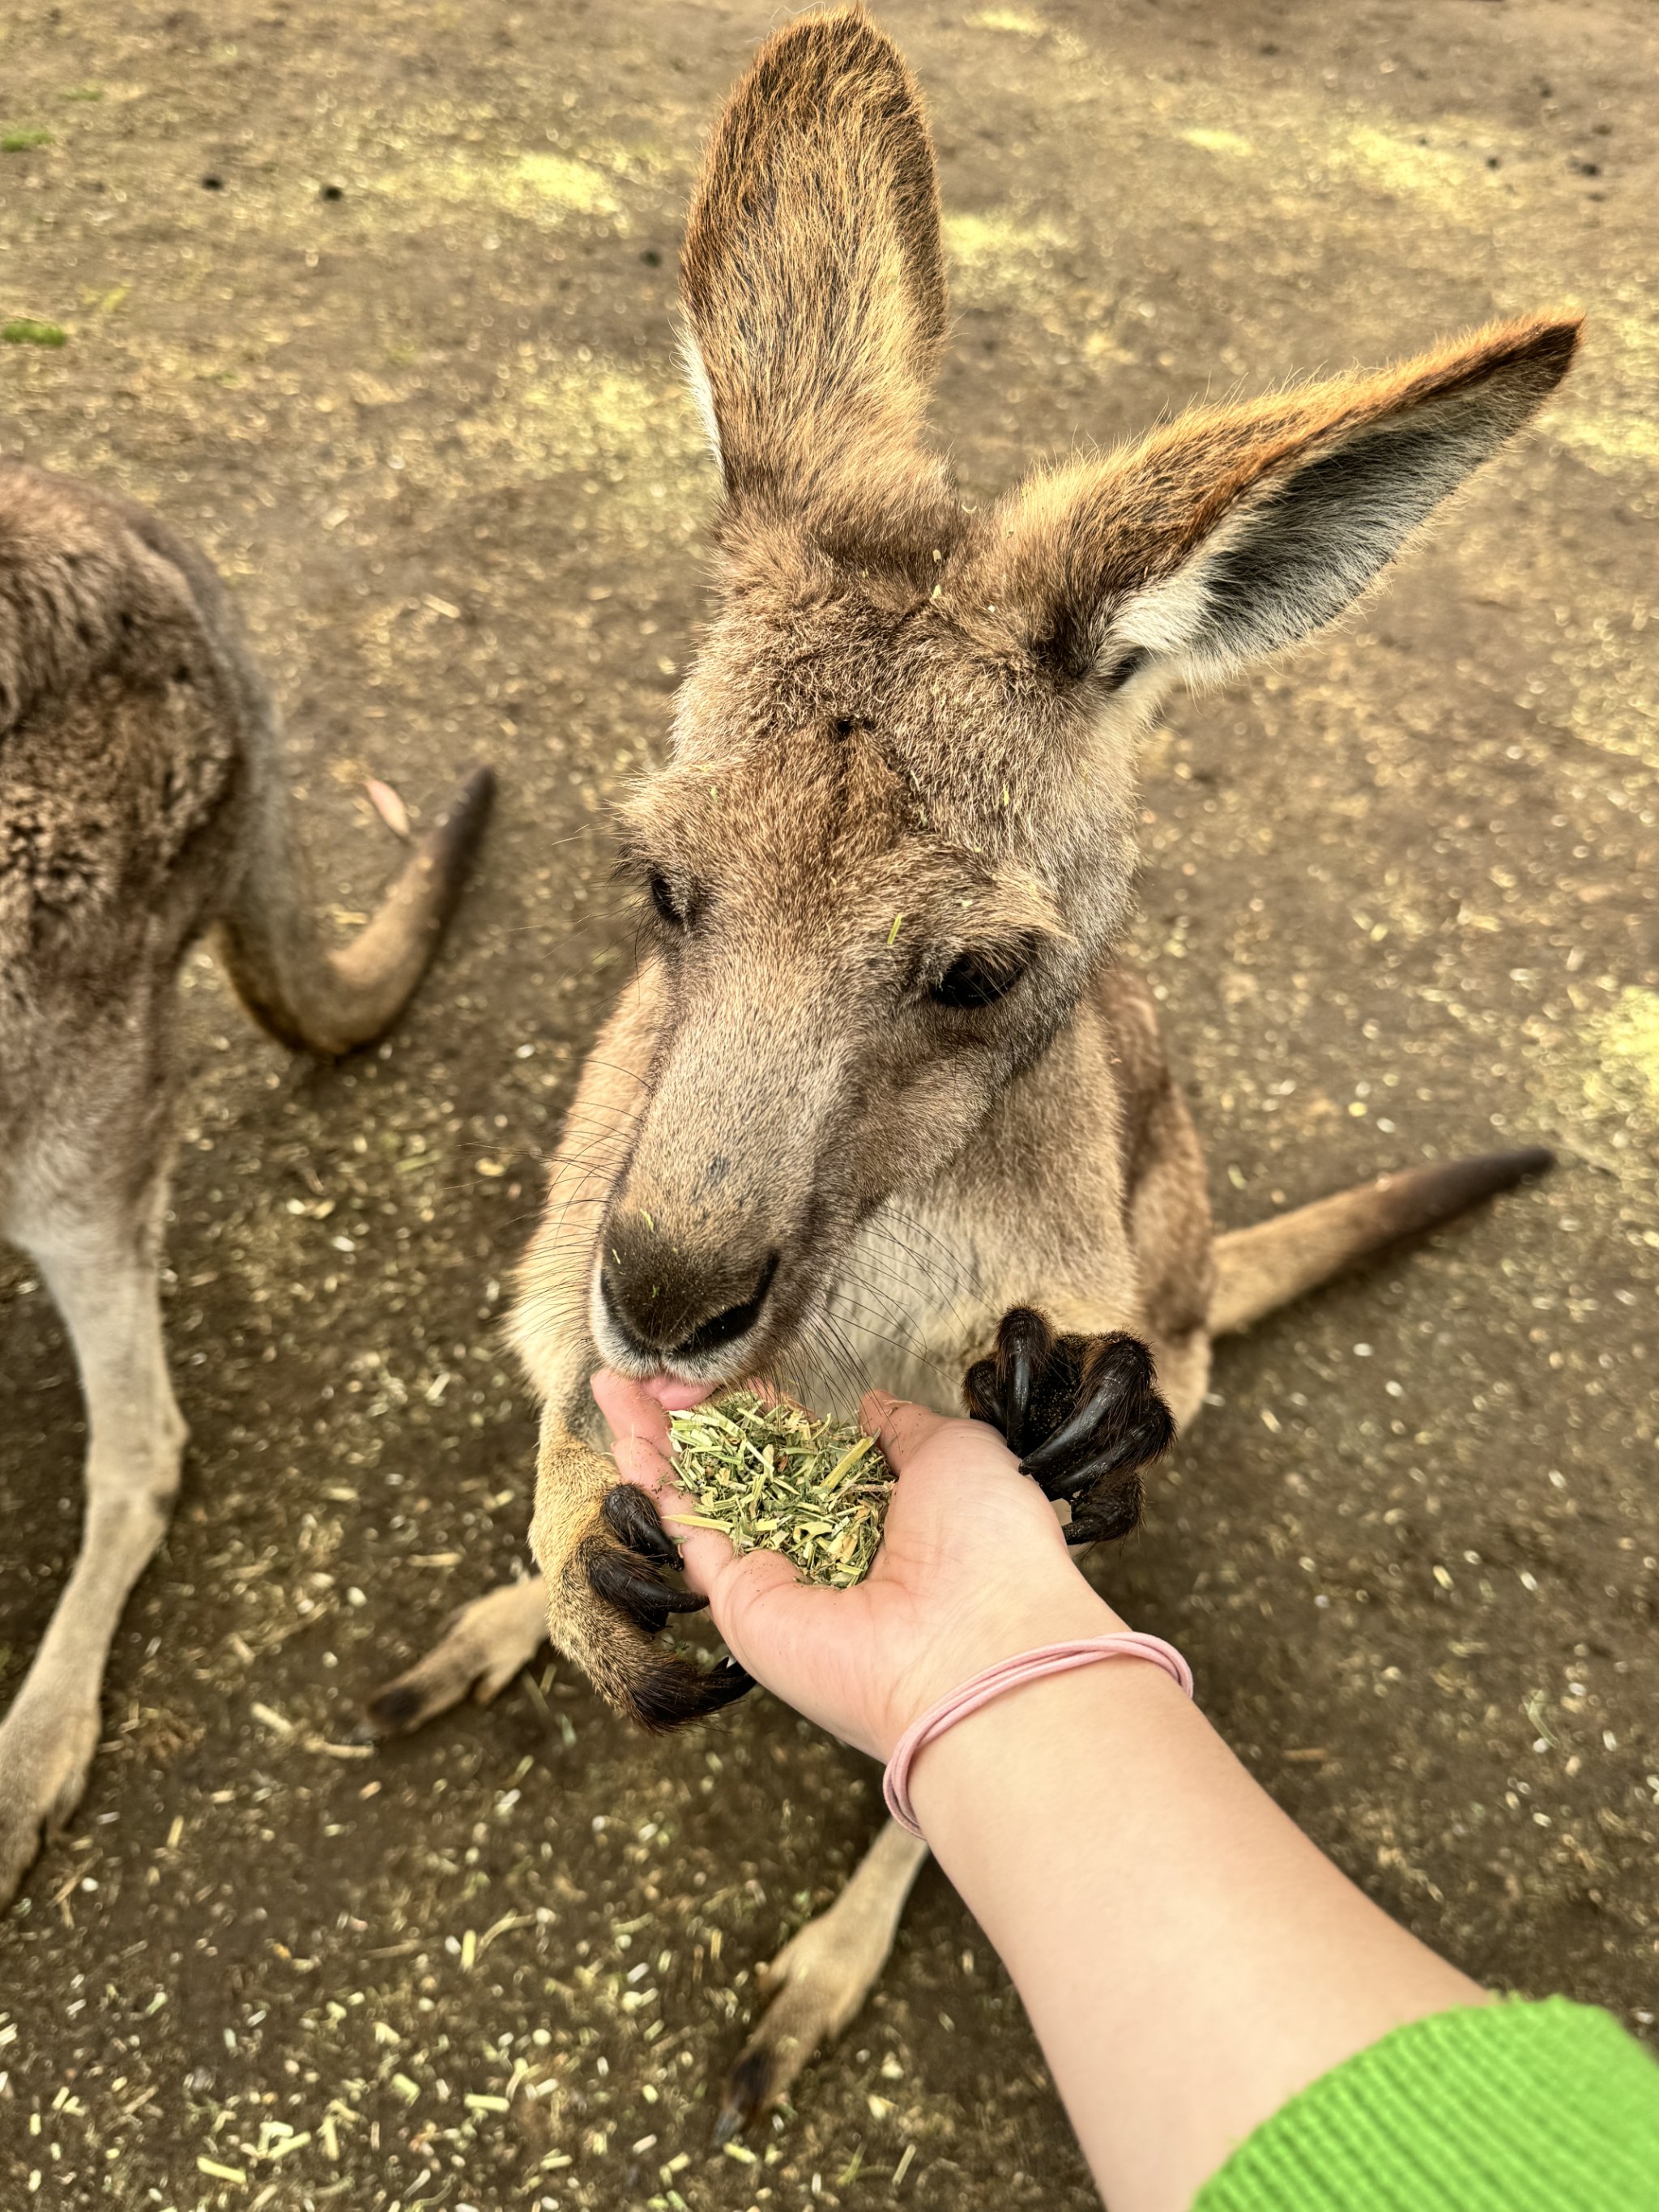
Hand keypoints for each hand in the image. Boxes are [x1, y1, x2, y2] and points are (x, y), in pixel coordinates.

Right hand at [590, 1371, 1125, 1761]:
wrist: (979, 1644)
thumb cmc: (989, 1547)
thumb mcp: (959, 1455)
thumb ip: (907, 1428)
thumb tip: (873, 1408)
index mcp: (874, 1515)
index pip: (799, 1455)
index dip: (757, 1412)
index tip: (724, 1374)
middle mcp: (820, 1549)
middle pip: (737, 1473)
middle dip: (688, 1421)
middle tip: (643, 1372)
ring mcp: (777, 1577)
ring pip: (702, 1499)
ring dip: (654, 1442)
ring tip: (612, 1387)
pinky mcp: (743, 1604)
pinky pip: (692, 1537)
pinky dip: (657, 1486)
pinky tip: (628, 1438)